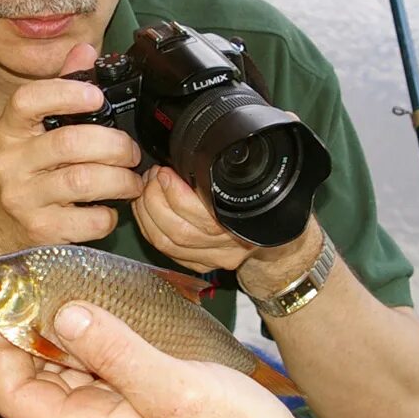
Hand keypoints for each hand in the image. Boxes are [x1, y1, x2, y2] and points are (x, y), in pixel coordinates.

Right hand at [0, 43, 145, 254]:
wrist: (2, 235)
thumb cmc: (27, 177)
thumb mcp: (34, 133)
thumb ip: (60, 92)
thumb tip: (85, 50)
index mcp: (9, 132)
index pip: (27, 101)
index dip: (65, 93)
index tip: (96, 96)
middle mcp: (11, 163)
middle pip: (70, 143)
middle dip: (114, 145)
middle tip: (130, 152)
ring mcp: (24, 199)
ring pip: (84, 181)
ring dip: (121, 180)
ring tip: (131, 180)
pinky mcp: (41, 231)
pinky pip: (88, 220)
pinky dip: (109, 215)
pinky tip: (110, 209)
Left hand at [0, 302, 334, 417]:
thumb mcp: (176, 391)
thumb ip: (118, 353)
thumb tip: (65, 314)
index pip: (19, 399)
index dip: (2, 353)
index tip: (7, 306)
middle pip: (41, 383)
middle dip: (30, 335)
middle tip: (37, 283)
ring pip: (74, 375)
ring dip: (66, 334)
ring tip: (70, 286)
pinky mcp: (147, 410)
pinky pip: (107, 373)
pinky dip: (100, 342)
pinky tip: (114, 311)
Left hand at [129, 164, 257, 273]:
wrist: (274, 227)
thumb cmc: (259, 198)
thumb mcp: (246, 180)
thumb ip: (216, 173)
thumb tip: (185, 153)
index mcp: (242, 224)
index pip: (203, 218)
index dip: (175, 194)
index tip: (165, 172)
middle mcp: (227, 247)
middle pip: (178, 231)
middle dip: (155, 199)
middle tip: (152, 177)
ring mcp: (210, 258)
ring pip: (165, 243)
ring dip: (147, 212)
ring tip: (146, 188)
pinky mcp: (197, 264)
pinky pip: (164, 250)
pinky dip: (148, 227)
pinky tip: (144, 210)